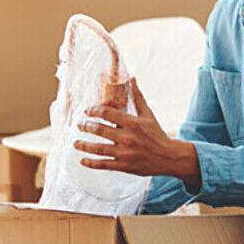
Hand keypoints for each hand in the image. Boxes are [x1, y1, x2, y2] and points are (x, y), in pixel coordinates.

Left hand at [73, 78, 197, 181]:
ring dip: (84, 145)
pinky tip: (82, 160)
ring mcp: (125, 153)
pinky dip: (91, 163)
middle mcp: (127, 138)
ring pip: (99, 149)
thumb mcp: (148, 114)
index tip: (87, 111)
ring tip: (75, 143)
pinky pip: (104, 165)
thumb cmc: (157, 134)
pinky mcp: (124, 166)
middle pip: (100, 130)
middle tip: (79, 125)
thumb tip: (132, 78)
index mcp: (132, 123)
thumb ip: (137, 97)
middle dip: (86, 127)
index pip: (108, 113)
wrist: (168, 157)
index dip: (94, 111)